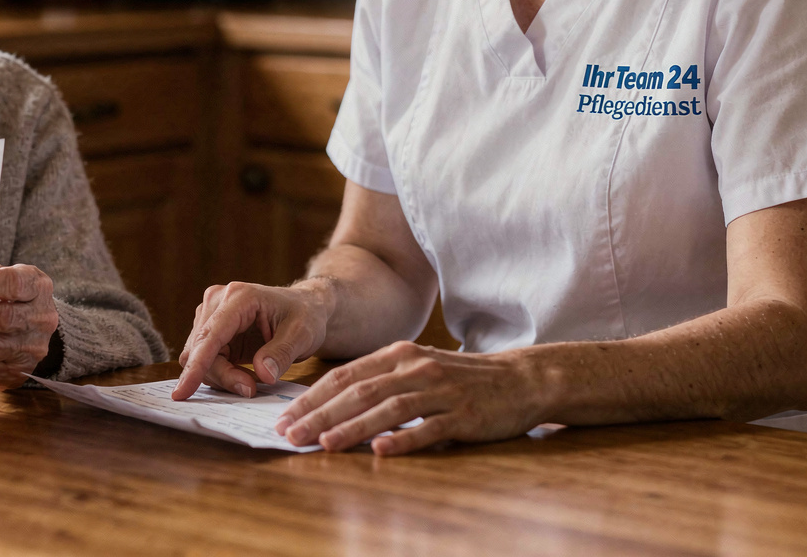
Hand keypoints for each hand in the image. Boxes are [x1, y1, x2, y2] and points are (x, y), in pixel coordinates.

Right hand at [173, 280, 329, 400]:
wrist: (305, 307)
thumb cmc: (305, 315)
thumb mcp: (303, 334)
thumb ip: (281, 353)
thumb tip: (263, 375)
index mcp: (239, 297)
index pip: (210, 335)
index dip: (197, 365)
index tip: (184, 392)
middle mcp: (217, 301)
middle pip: (200, 350)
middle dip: (222, 376)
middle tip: (251, 390)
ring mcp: (211, 314)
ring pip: (198, 357)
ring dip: (221, 377)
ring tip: (251, 381)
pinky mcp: (211, 328)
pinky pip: (204, 359)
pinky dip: (221, 374)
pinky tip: (243, 376)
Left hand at [274, 340, 545, 454]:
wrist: (521, 378)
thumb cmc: (461, 379)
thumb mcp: (417, 368)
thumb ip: (380, 381)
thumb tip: (332, 405)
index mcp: (399, 355)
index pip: (345, 376)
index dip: (312, 397)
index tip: (284, 418)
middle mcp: (416, 367)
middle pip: (359, 391)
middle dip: (319, 414)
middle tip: (290, 435)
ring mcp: (441, 390)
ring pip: (388, 408)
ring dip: (352, 427)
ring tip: (323, 444)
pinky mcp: (465, 414)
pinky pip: (429, 427)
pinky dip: (404, 439)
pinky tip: (381, 451)